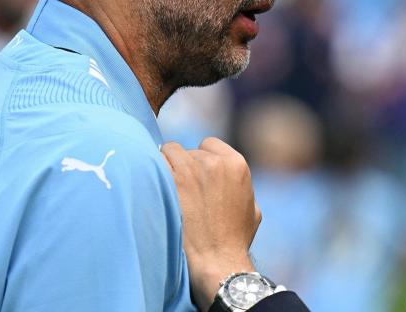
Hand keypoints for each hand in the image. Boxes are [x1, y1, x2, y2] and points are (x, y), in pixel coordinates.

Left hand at [162, 137, 260, 309]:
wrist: (217, 261)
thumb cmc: (235, 241)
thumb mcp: (252, 210)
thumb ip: (242, 189)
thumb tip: (229, 183)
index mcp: (236, 165)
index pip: (209, 145)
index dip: (201, 159)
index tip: (195, 176)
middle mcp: (214, 162)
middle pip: (189, 150)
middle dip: (185, 166)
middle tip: (181, 191)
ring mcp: (191, 169)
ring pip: (169, 151)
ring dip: (166, 166)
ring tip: (165, 188)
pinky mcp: (171, 181)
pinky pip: (155, 162)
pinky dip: (152, 173)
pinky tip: (153, 190)